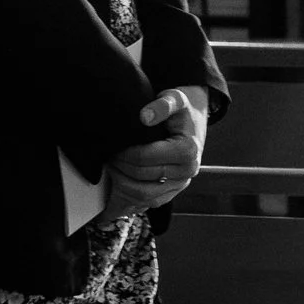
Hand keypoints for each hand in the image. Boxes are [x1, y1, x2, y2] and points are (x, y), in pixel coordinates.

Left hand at [103, 87, 206, 214]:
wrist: (194, 122)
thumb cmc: (182, 111)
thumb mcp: (177, 98)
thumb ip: (163, 104)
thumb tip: (145, 116)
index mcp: (188, 150)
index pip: (144, 158)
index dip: (124, 154)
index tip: (114, 146)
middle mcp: (187, 171)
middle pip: (141, 178)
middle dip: (120, 168)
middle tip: (109, 157)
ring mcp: (180, 185)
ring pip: (142, 196)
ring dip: (121, 186)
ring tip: (112, 169)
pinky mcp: (173, 192)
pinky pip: (147, 204)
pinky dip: (129, 200)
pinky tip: (118, 190)